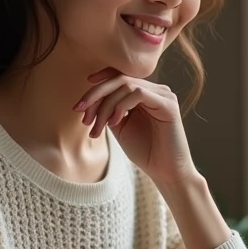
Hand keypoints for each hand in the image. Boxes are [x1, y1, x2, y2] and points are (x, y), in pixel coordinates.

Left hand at [74, 68, 194, 184]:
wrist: (165, 172)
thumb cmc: (144, 151)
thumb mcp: (120, 126)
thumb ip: (109, 109)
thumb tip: (90, 98)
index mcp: (146, 93)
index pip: (120, 76)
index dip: (100, 79)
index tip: (81, 97)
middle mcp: (156, 90)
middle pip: (120, 79)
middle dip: (95, 94)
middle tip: (79, 111)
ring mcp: (164, 95)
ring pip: (126, 86)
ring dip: (105, 105)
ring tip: (97, 126)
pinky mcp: (168, 104)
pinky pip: (139, 93)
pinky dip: (121, 105)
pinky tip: (114, 122)